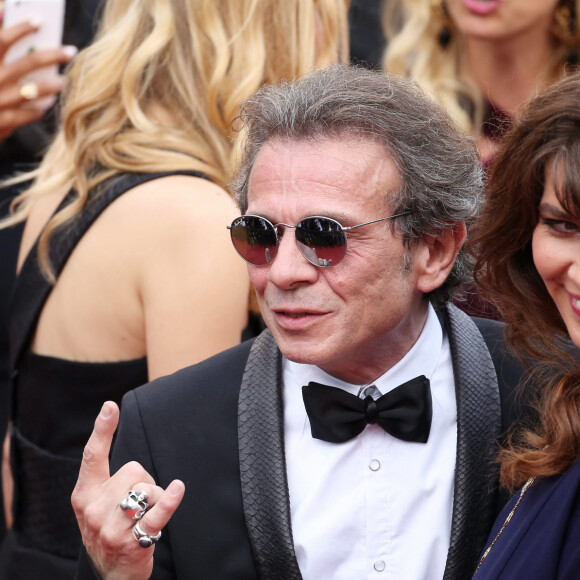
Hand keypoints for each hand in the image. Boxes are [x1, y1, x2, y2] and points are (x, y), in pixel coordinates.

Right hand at [0, 20, 76, 140]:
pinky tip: (45, 105)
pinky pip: (31, 113)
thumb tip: (2, 13)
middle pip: (29, 62)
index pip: (2, 39)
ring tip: (63, 81)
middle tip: (70, 50)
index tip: (40, 20)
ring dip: (52, 85)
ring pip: (35, 90)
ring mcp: (0, 101)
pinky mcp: (4, 121)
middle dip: (52, 54)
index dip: (21, 28)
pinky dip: (39, 109)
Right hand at [72, 402, 185, 579]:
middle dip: (143, 480)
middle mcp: (94, 510)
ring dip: (154, 497)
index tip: (109, 407)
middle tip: (137, 504)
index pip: (92, 456)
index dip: (102, 429)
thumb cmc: (109, 531)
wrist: (110, 576)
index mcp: (84, 495)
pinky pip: (157, 513)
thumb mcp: (96, 506)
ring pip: (147, 488)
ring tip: (144, 517)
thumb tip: (127, 456)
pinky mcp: (135, 540)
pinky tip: (178, 489)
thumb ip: (105, 481)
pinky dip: (169, 500)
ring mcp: (113, 527)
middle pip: (133, 469)